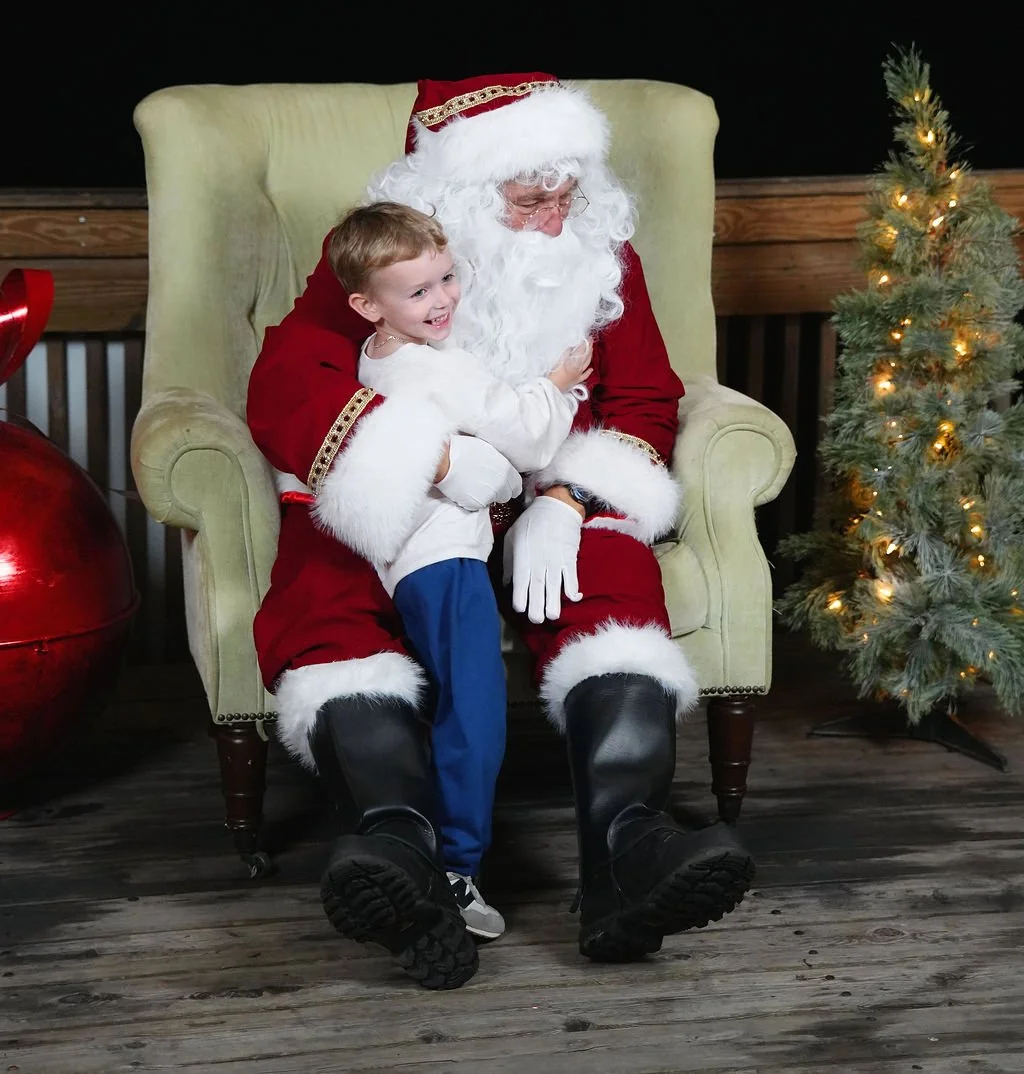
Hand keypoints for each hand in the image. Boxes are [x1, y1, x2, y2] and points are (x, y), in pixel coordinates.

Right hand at [435, 434, 521, 509]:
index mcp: (506, 469)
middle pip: (506, 495)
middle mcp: (501, 484)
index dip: (509, 485)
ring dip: (485, 496)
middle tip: (484, 485)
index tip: (503, 485)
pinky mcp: (476, 504)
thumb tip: (498, 467)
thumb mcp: (487, 449)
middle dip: (498, 492)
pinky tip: (465, 490)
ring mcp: (489, 496)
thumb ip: (498, 462)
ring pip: (492, 501)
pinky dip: (473, 501)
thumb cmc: (462, 450)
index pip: (517, 485)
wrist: (444, 460)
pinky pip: (478, 506)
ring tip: (472, 485)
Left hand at [502, 495, 583, 623]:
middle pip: (538, 589)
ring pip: (555, 587)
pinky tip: (573, 599)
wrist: (556, 507)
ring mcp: (556, 561)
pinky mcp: (569, 559)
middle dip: (537, 607)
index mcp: (523, 557)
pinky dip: (573, 589)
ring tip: (552, 616)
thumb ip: (508, 562)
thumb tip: (506, 583)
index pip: (521, 583)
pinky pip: (572, 577)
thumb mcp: (512, 537)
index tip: (520, 608)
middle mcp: (539, 562)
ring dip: (554, 603)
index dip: (520, 598)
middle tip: (537, 620)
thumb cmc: (531, 522)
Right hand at [548, 338, 592, 392]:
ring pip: (587, 364)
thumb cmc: (554, 374)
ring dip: (590, 356)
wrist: (553, 387)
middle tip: (590, 341)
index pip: (582, 350)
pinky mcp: (576, 380)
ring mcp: (578, 374)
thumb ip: (566, 353)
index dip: (585, 343)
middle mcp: (579, 367)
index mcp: (574, 361)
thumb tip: (571, 348)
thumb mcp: (559, 360)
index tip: (588, 338)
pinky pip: (585, 375)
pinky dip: (588, 372)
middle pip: (586, 356)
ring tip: (592, 350)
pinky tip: (591, 369)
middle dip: (589, 347)